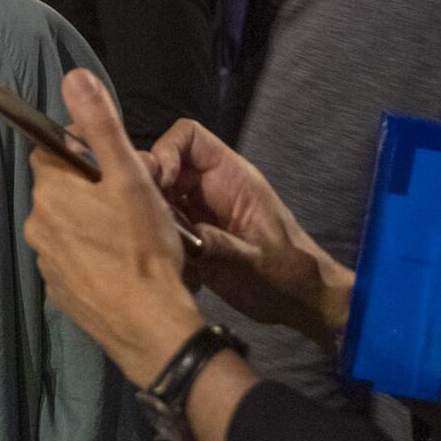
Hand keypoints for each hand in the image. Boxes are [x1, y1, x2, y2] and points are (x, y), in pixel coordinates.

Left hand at [23, 70, 209, 384]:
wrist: (149, 326)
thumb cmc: (143, 246)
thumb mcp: (130, 177)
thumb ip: (102, 126)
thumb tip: (73, 76)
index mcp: (51, 191)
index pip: (53, 151)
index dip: (83, 149)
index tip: (116, 162)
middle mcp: (37, 223)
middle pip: (61, 188)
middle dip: (90, 187)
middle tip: (132, 199)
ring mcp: (46, 262)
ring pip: (67, 225)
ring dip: (91, 222)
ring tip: (132, 234)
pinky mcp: (59, 292)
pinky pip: (73, 259)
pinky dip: (92, 255)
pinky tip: (122, 264)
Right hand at [149, 118, 352, 347]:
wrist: (302, 302)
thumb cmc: (289, 277)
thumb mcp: (256, 264)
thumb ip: (221, 246)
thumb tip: (182, 236)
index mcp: (232, 179)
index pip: (189, 138)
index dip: (165, 151)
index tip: (156, 183)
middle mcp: (210, 189)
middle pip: (163, 165)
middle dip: (146, 186)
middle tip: (139, 217)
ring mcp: (198, 212)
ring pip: (157, 194)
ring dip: (147, 213)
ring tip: (146, 240)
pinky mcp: (191, 235)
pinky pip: (162, 222)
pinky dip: (154, 236)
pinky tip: (159, 258)